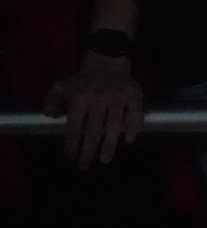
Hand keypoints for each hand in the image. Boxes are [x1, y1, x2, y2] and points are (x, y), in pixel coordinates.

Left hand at [42, 52, 144, 170]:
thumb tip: (49, 116)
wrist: (107, 60)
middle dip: (88, 150)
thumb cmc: (83, 79)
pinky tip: (130, 139)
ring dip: (110, 144)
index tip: (70, 158)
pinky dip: (134, 126)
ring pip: (115, 124)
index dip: (71, 144)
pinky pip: (136, 113)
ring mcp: (118, 97)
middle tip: (85, 167)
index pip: (74, 126)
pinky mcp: (134, 94)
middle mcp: (99, 98)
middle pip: (93, 129)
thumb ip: (52, 100)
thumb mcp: (62, 86)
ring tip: (105, 160)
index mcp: (80, 98)